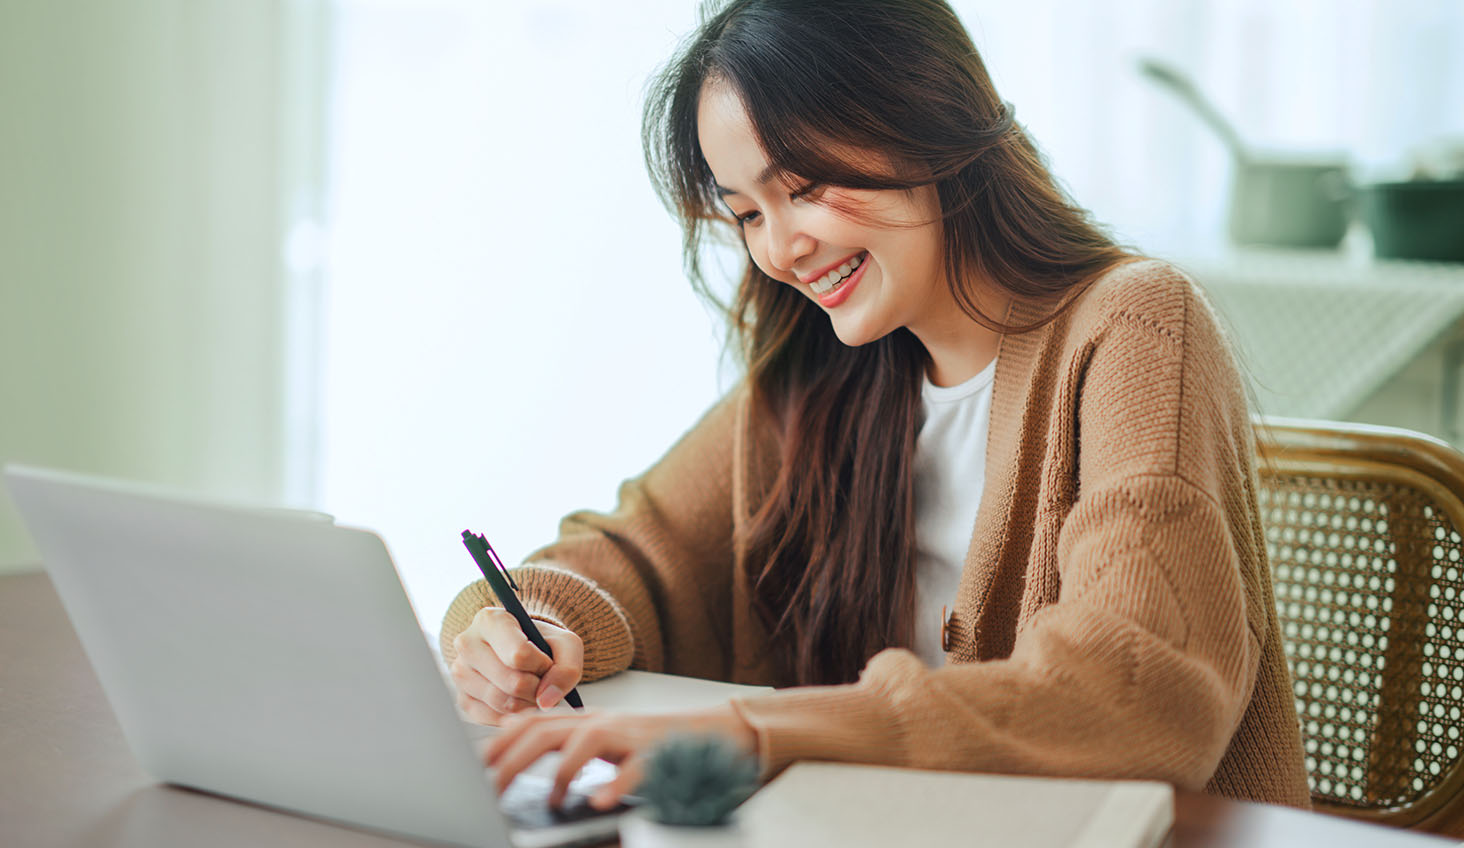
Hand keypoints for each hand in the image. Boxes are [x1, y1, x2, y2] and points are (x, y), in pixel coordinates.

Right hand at [450, 606, 582, 724]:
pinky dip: (514, 716)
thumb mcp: (565, 644)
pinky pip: (493, 718)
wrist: (521, 650)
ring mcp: (460, 673)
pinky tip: (520, 702)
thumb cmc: (540, 643)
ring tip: (533, 690)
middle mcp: (467, 644)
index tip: (546, 661)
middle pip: (513, 683)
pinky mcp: (462, 699)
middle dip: (538, 689)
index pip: (519, 655)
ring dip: (528, 704)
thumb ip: (566, 668)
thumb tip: (547, 700)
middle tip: (543, 682)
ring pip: (503, 703)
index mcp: (490, 620)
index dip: (542, 665)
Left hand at [486, 704, 758, 809]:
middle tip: (490, 786)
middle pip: (548, 731)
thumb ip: (566, 746)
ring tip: (551, 799)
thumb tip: (514, 747)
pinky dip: (617, 784)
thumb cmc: (654, 746)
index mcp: (585, 723)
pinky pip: (635, 768)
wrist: (716, 735)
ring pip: (586, 742)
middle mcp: (603, 723)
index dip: (500, 740)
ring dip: (563, 771)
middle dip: (514, 757)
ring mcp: (630, 736)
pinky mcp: (659, 754)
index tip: (474, 764)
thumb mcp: (604, 744)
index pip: (532, 722)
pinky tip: (600, 801)